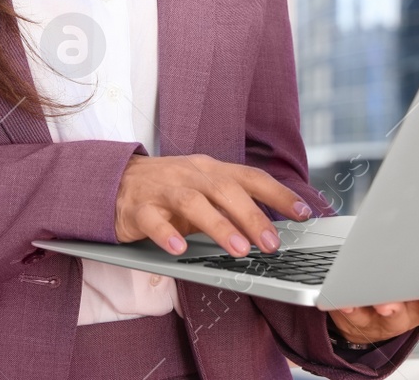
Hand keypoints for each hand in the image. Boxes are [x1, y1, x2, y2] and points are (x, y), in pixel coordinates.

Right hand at [114, 154, 314, 257]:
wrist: (115, 181)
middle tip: (271, 243)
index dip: (278, 194)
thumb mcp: (203, 190)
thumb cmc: (168, 189)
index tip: (304, 213)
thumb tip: (270, 228)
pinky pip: (153, 221)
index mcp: (211, 169)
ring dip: (218, 226)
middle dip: (252, 216)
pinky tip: (178, 249)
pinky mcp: (138, 208)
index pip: (251, 177)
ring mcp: (163, 189)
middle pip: (225, 190)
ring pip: (193, 203)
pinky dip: (166, 234)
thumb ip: (231, 205)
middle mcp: (191, 175)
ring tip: (238, 249)